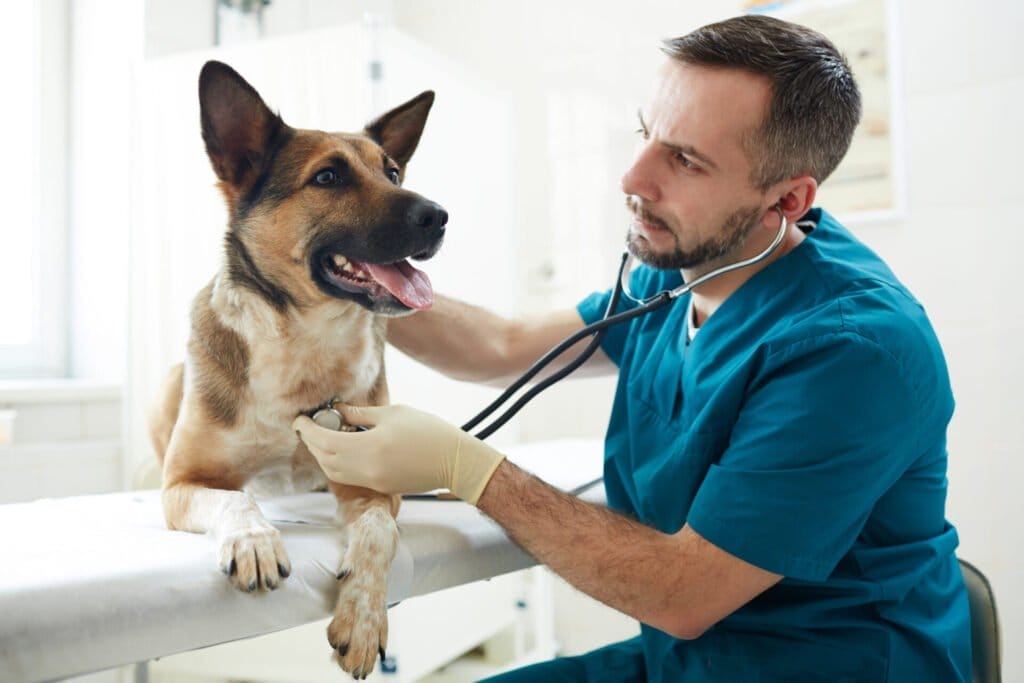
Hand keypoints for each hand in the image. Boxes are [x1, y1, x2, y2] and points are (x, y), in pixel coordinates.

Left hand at [292, 404, 504, 504]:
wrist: (455, 461)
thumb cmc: (428, 431)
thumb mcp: (393, 414)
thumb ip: (361, 414)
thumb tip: (337, 410)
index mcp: (369, 447)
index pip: (324, 441)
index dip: (307, 429)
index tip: (299, 419)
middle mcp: (367, 469)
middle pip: (324, 458)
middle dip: (311, 442)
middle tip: (308, 425)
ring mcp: (373, 481)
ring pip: (333, 472)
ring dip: (322, 455)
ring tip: (324, 435)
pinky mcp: (381, 487)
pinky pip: (349, 477)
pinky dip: (338, 463)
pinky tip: (343, 447)